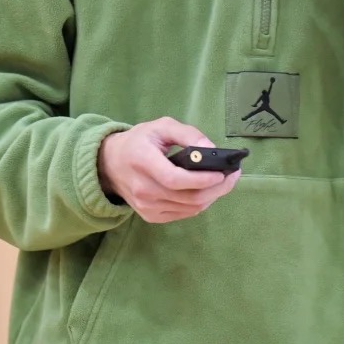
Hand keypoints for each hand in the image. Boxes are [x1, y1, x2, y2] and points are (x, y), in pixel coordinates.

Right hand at [97, 117, 240, 223]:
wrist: (110, 164)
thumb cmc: (140, 141)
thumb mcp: (161, 127)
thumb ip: (188, 134)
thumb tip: (212, 149)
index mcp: (142, 162)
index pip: (175, 179)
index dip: (202, 179)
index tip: (223, 172)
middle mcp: (142, 189)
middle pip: (187, 198)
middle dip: (217, 189)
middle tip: (234, 175)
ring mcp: (146, 206)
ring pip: (189, 208)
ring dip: (212, 197)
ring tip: (225, 181)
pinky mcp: (150, 216)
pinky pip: (183, 214)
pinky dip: (200, 204)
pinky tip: (208, 191)